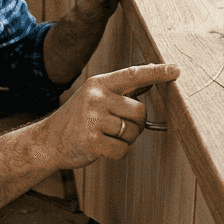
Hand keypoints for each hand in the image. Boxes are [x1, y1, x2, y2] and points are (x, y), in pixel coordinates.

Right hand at [34, 63, 179, 169]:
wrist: (47, 140)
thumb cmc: (76, 119)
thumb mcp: (93, 97)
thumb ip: (120, 91)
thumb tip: (149, 82)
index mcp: (99, 84)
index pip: (133, 75)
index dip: (156, 72)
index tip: (176, 70)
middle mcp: (96, 98)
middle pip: (140, 111)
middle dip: (136, 124)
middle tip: (118, 128)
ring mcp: (93, 119)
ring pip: (132, 132)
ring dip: (125, 140)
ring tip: (106, 137)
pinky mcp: (92, 141)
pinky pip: (122, 150)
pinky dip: (117, 153)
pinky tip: (102, 148)